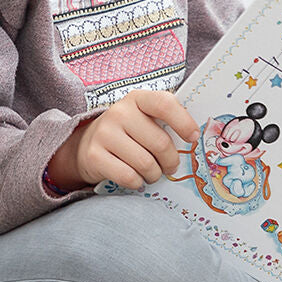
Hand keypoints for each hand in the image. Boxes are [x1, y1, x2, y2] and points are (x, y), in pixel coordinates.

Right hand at [47, 90, 198, 191]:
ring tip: (152, 173)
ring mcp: (104, 133)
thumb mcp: (144, 118)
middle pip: (160, 143)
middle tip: (170, 167)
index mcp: (137, 99)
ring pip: (145, 163)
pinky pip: (128, 176)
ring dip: (154, 174)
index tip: (192, 138)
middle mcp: (119, 112)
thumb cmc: (128, 132)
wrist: (87, 144)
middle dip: (170, 161)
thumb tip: (194, 138)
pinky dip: (137, 182)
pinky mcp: (94, 156)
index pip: (164, 104)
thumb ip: (166, 121)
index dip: (183, 122)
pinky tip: (136, 179)